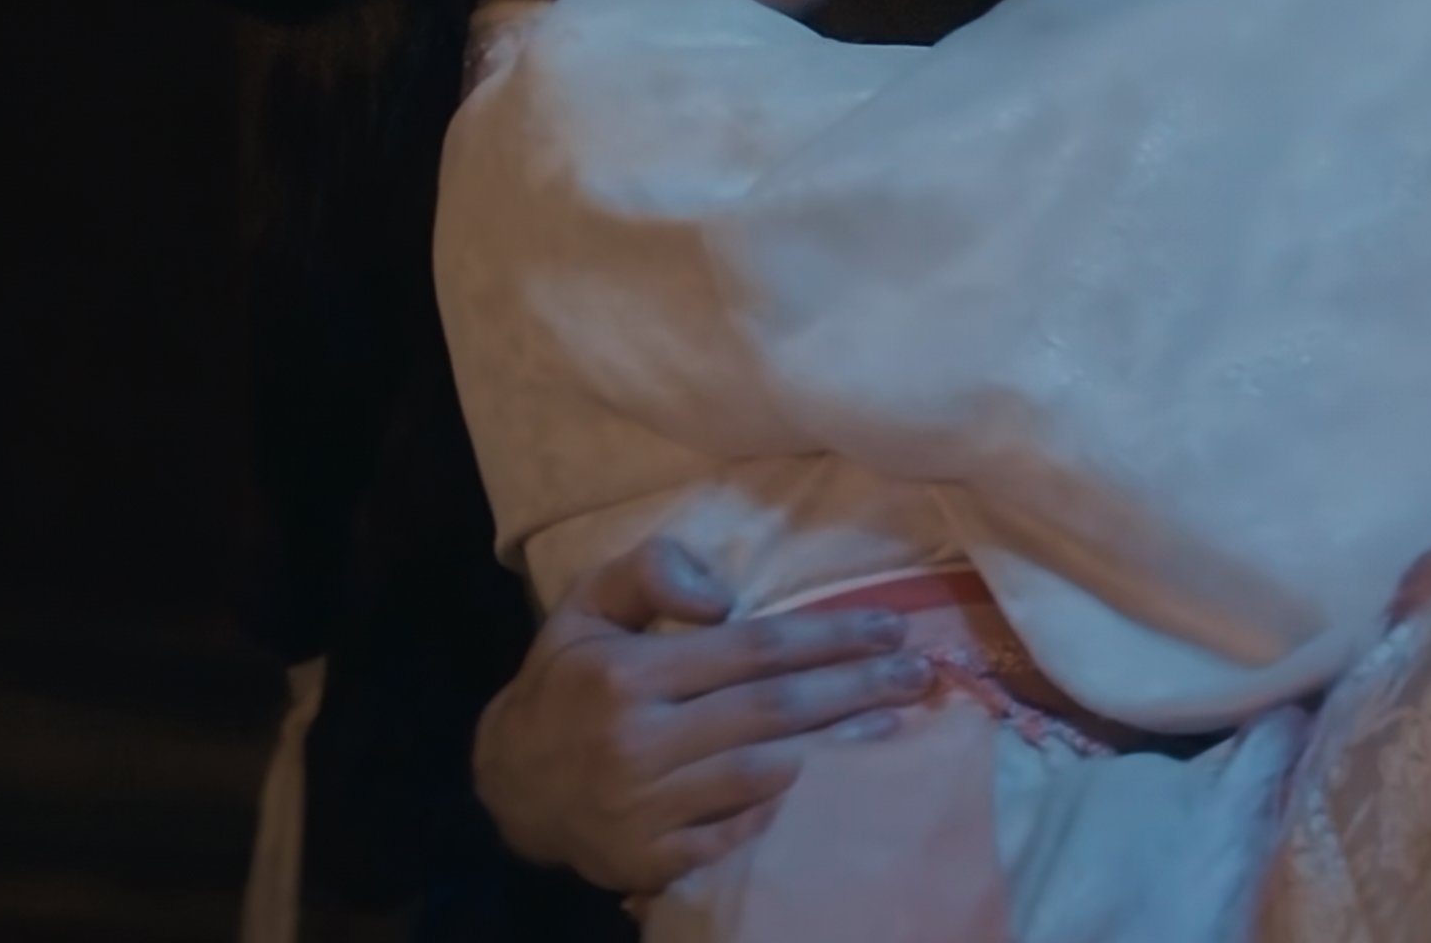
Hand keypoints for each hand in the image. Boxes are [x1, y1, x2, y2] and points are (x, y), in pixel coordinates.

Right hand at [472, 539, 935, 895]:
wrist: (512, 785)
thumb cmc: (566, 684)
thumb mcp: (585, 605)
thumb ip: (649, 572)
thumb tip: (722, 597)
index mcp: (628, 674)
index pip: (753, 649)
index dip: (829, 636)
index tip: (888, 626)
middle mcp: (640, 741)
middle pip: (774, 710)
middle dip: (856, 688)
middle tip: (918, 674)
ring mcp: (648, 807)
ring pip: (766, 773)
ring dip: (841, 749)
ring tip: (897, 725)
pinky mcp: (655, 858)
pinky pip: (737, 834)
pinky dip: (789, 811)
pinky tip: (840, 789)